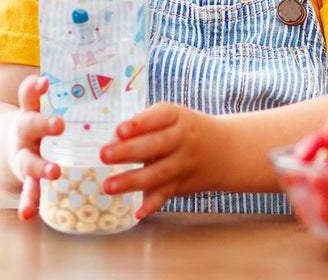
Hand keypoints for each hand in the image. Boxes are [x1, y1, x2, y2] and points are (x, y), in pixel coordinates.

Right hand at [8, 74, 64, 220]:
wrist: (4, 149)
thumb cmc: (39, 123)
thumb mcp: (44, 105)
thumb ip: (70, 92)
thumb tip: (113, 72)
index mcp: (30, 111)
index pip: (29, 94)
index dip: (35, 87)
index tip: (45, 81)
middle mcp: (24, 133)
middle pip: (30, 125)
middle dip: (44, 124)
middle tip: (59, 124)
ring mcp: (23, 156)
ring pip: (29, 161)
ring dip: (41, 167)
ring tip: (54, 171)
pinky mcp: (25, 178)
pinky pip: (27, 191)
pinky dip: (28, 202)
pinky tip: (28, 214)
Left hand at [99, 102, 220, 217]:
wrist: (223, 150)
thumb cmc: (184, 128)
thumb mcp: (171, 116)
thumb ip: (143, 125)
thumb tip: (112, 142)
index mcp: (177, 117)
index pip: (160, 117)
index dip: (140, 123)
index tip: (120, 129)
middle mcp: (182, 139)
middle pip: (157, 145)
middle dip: (130, 151)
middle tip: (104, 155)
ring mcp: (183, 163)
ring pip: (159, 173)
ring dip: (132, 181)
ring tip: (108, 186)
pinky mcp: (181, 184)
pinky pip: (166, 194)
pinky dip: (152, 204)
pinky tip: (137, 211)